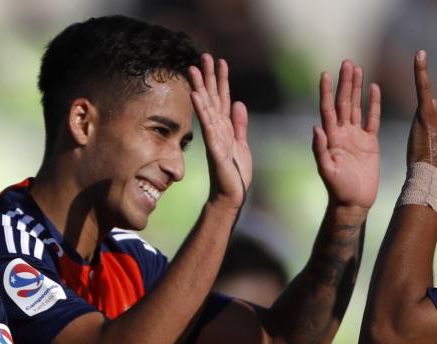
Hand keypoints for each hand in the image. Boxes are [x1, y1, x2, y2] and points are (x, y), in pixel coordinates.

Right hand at [189, 54, 252, 210]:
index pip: (222, 99)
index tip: (220, 61)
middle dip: (209, 77)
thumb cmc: (235, 173)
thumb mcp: (241, 144)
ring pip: (207, 108)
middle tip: (204, 56)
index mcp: (225, 128)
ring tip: (195, 69)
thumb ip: (239, 124)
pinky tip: (197, 96)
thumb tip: (238, 103)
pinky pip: (208, 126)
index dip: (222, 81)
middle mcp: (217, 130)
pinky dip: (203, 110)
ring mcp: (214, 138)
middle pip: (212, 98)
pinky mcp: (215, 148)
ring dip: (201, 88)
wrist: (231, 195)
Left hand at [313, 60, 380, 212]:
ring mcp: (356, 137)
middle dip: (344, 83)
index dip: (326, 92)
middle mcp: (342, 133)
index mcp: (331, 138)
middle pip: (343, 103)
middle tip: (347, 63)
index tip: (325, 73)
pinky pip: (372, 119)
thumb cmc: (339, 190)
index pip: (328, 109)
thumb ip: (321, 151)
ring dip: (356, 89)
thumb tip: (316, 128)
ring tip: (357, 69)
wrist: (354, 202)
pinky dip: (373, 104)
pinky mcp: (370, 143)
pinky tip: (373, 89)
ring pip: (356, 107)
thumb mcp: (327, 171)